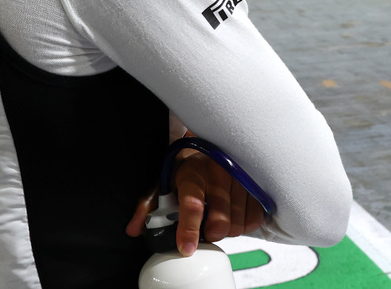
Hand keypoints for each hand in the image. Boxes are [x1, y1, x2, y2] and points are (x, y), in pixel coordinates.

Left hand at [126, 150, 265, 255]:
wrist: (214, 142)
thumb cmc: (189, 166)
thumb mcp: (164, 181)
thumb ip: (148, 206)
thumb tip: (134, 229)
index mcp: (192, 173)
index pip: (192, 204)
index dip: (188, 230)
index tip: (185, 248)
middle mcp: (218, 174)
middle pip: (220, 223)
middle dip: (210, 233)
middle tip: (205, 227)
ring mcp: (240, 178)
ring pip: (238, 225)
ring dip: (228, 229)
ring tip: (219, 216)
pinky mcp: (256, 184)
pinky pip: (254, 220)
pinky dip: (244, 224)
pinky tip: (234, 212)